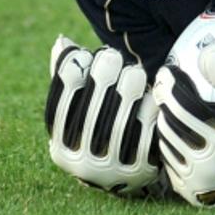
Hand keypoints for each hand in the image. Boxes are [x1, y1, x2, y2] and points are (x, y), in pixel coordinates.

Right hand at [44, 36, 162, 196]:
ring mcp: (113, 168)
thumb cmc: (102, 127)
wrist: (134, 173)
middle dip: (102, 78)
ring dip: (129, 88)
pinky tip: (154, 90)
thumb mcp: (82, 109)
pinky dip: (151, 105)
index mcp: (61, 149)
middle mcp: (82, 163)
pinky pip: (148, 129)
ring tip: (134, 71)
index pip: (60, 106)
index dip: (72, 75)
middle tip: (114, 57)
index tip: (85, 53)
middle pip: (91, 110)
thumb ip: (70, 78)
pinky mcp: (143, 168)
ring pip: (120, 119)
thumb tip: (62, 41)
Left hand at [152, 45, 214, 207]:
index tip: (169, 71)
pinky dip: (171, 141)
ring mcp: (198, 185)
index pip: (185, 111)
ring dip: (168, 120)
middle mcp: (208, 170)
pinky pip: (169, 161)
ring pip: (167, 143)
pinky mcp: (192, 194)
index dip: (172, 87)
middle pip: (172, 125)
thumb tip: (206, 54)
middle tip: (165, 82)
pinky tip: (181, 127)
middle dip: (166, 100)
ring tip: (174, 103)